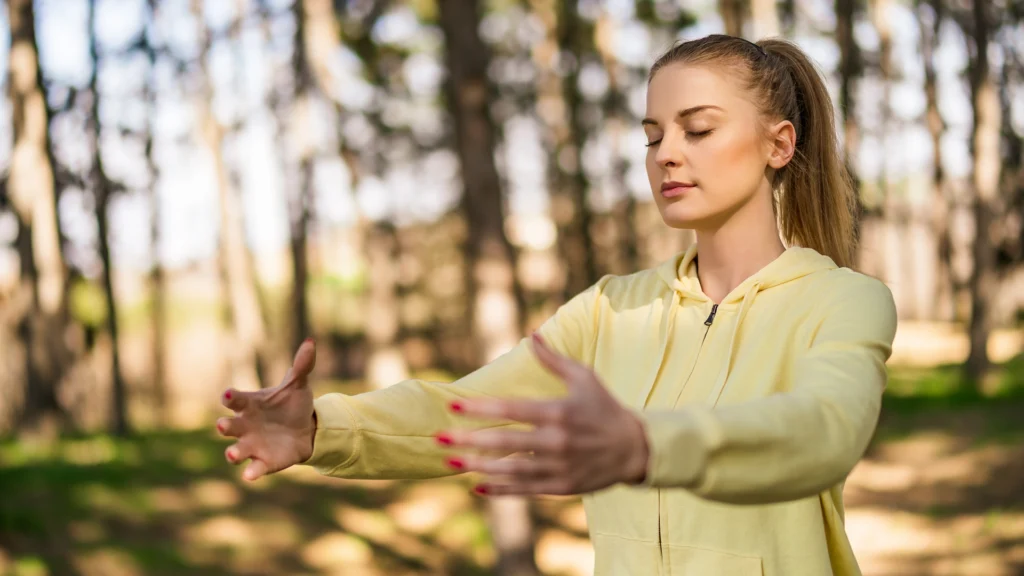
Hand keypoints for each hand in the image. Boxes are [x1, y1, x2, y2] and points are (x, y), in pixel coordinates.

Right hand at [216, 338, 317, 480]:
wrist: (307, 429)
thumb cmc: (294, 404)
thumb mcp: (298, 384)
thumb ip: (302, 365)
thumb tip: (311, 343)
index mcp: (250, 404)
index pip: (235, 400)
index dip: (231, 398)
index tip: (228, 395)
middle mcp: (245, 426)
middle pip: (229, 426)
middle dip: (225, 426)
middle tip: (223, 426)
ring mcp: (252, 445)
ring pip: (237, 451)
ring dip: (233, 453)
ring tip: (233, 454)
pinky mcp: (264, 462)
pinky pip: (255, 468)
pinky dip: (252, 472)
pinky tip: (250, 475)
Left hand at [436, 333, 648, 495]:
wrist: (635, 449)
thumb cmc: (606, 407)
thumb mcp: (585, 377)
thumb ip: (554, 360)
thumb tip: (532, 334)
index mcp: (559, 412)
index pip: (511, 410)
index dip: (480, 408)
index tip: (453, 405)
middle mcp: (557, 442)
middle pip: (504, 443)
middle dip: (469, 441)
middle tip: (439, 437)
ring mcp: (558, 467)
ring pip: (510, 470)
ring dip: (478, 467)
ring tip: (451, 462)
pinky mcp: (561, 486)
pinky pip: (525, 490)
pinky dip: (500, 490)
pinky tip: (477, 487)